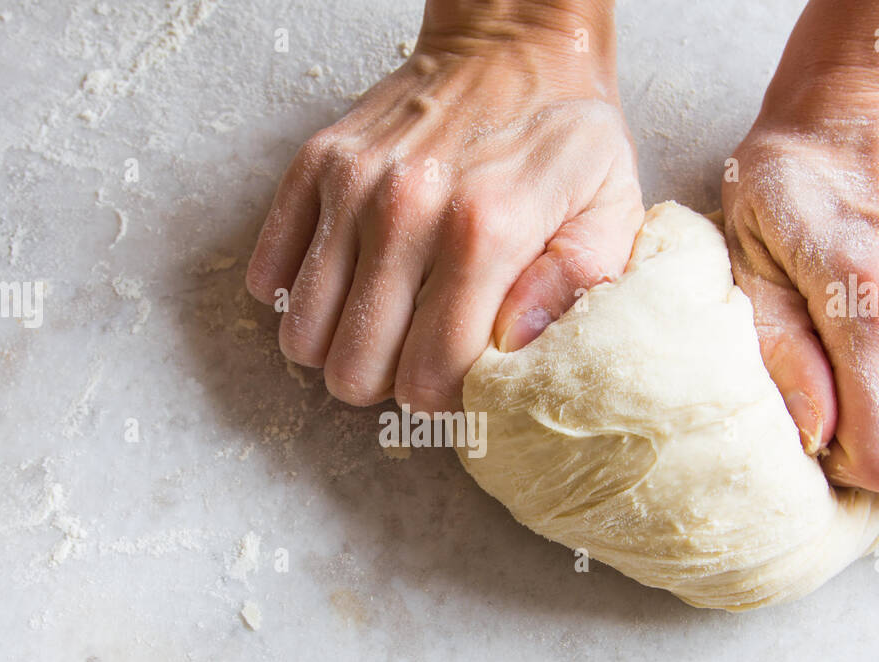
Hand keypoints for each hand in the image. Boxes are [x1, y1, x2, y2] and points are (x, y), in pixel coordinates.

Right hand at [246, 1, 642, 411]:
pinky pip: (268, 277)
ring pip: (302, 336)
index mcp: (484, 232)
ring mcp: (350, 187)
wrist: (514, 44)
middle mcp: (405, 211)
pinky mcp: (314, 167)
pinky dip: (301, 296)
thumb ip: (574, 288)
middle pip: (354, 370)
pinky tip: (348, 281)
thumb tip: (513, 349)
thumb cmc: (566, 135)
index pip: (429, 377)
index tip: (456, 383)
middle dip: (385, 381)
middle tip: (415, 353)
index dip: (443, 401)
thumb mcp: (610, 211)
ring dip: (340, 345)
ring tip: (382, 320)